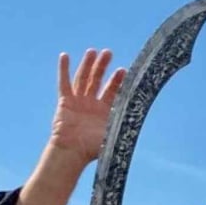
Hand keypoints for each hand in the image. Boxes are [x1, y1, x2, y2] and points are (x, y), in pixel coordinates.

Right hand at [50, 49, 126, 164]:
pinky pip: (64, 83)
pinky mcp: (65, 102)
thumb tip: (141, 116)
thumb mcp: (114, 135)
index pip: (112, 91)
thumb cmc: (94, 149)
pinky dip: (64, 69)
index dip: (118, 81)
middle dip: (103, 66)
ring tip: (93, 51)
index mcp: (105, 112)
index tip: (124, 70)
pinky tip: (65, 56)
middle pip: (98, 80)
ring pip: (83, 78)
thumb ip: (124, 124)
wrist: (73, 153)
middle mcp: (92, 104)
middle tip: (109, 52)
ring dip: (87, 64)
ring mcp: (78, 102)